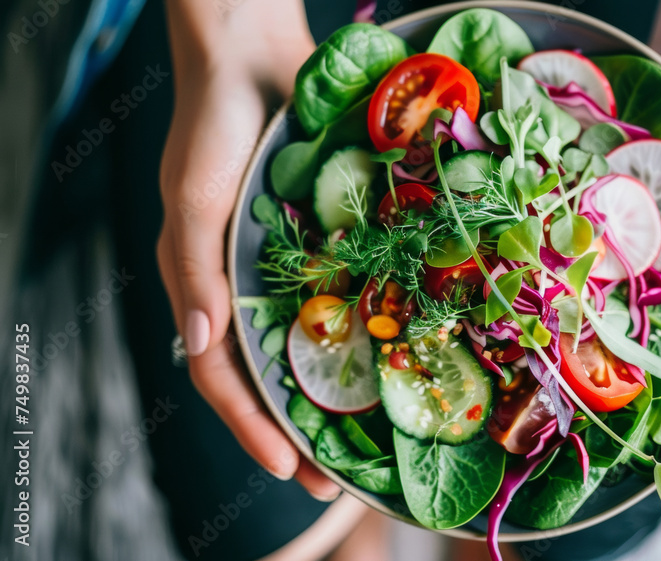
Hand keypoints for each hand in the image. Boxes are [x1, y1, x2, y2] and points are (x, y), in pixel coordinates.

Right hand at [156, 1, 339, 499]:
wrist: (258, 55)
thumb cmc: (216, 125)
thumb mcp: (192, 195)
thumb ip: (193, 268)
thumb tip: (199, 346)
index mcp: (206, 288)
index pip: (223, 377)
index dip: (252, 428)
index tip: (291, 470)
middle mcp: (248, 288)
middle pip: (273, 376)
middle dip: (301, 431)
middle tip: (338, 481)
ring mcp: (292, 268)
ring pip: (317, 346)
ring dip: (342, 396)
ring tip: (376, 439)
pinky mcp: (329, 242)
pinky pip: (350, 295)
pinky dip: (369, 331)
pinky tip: (404, 357)